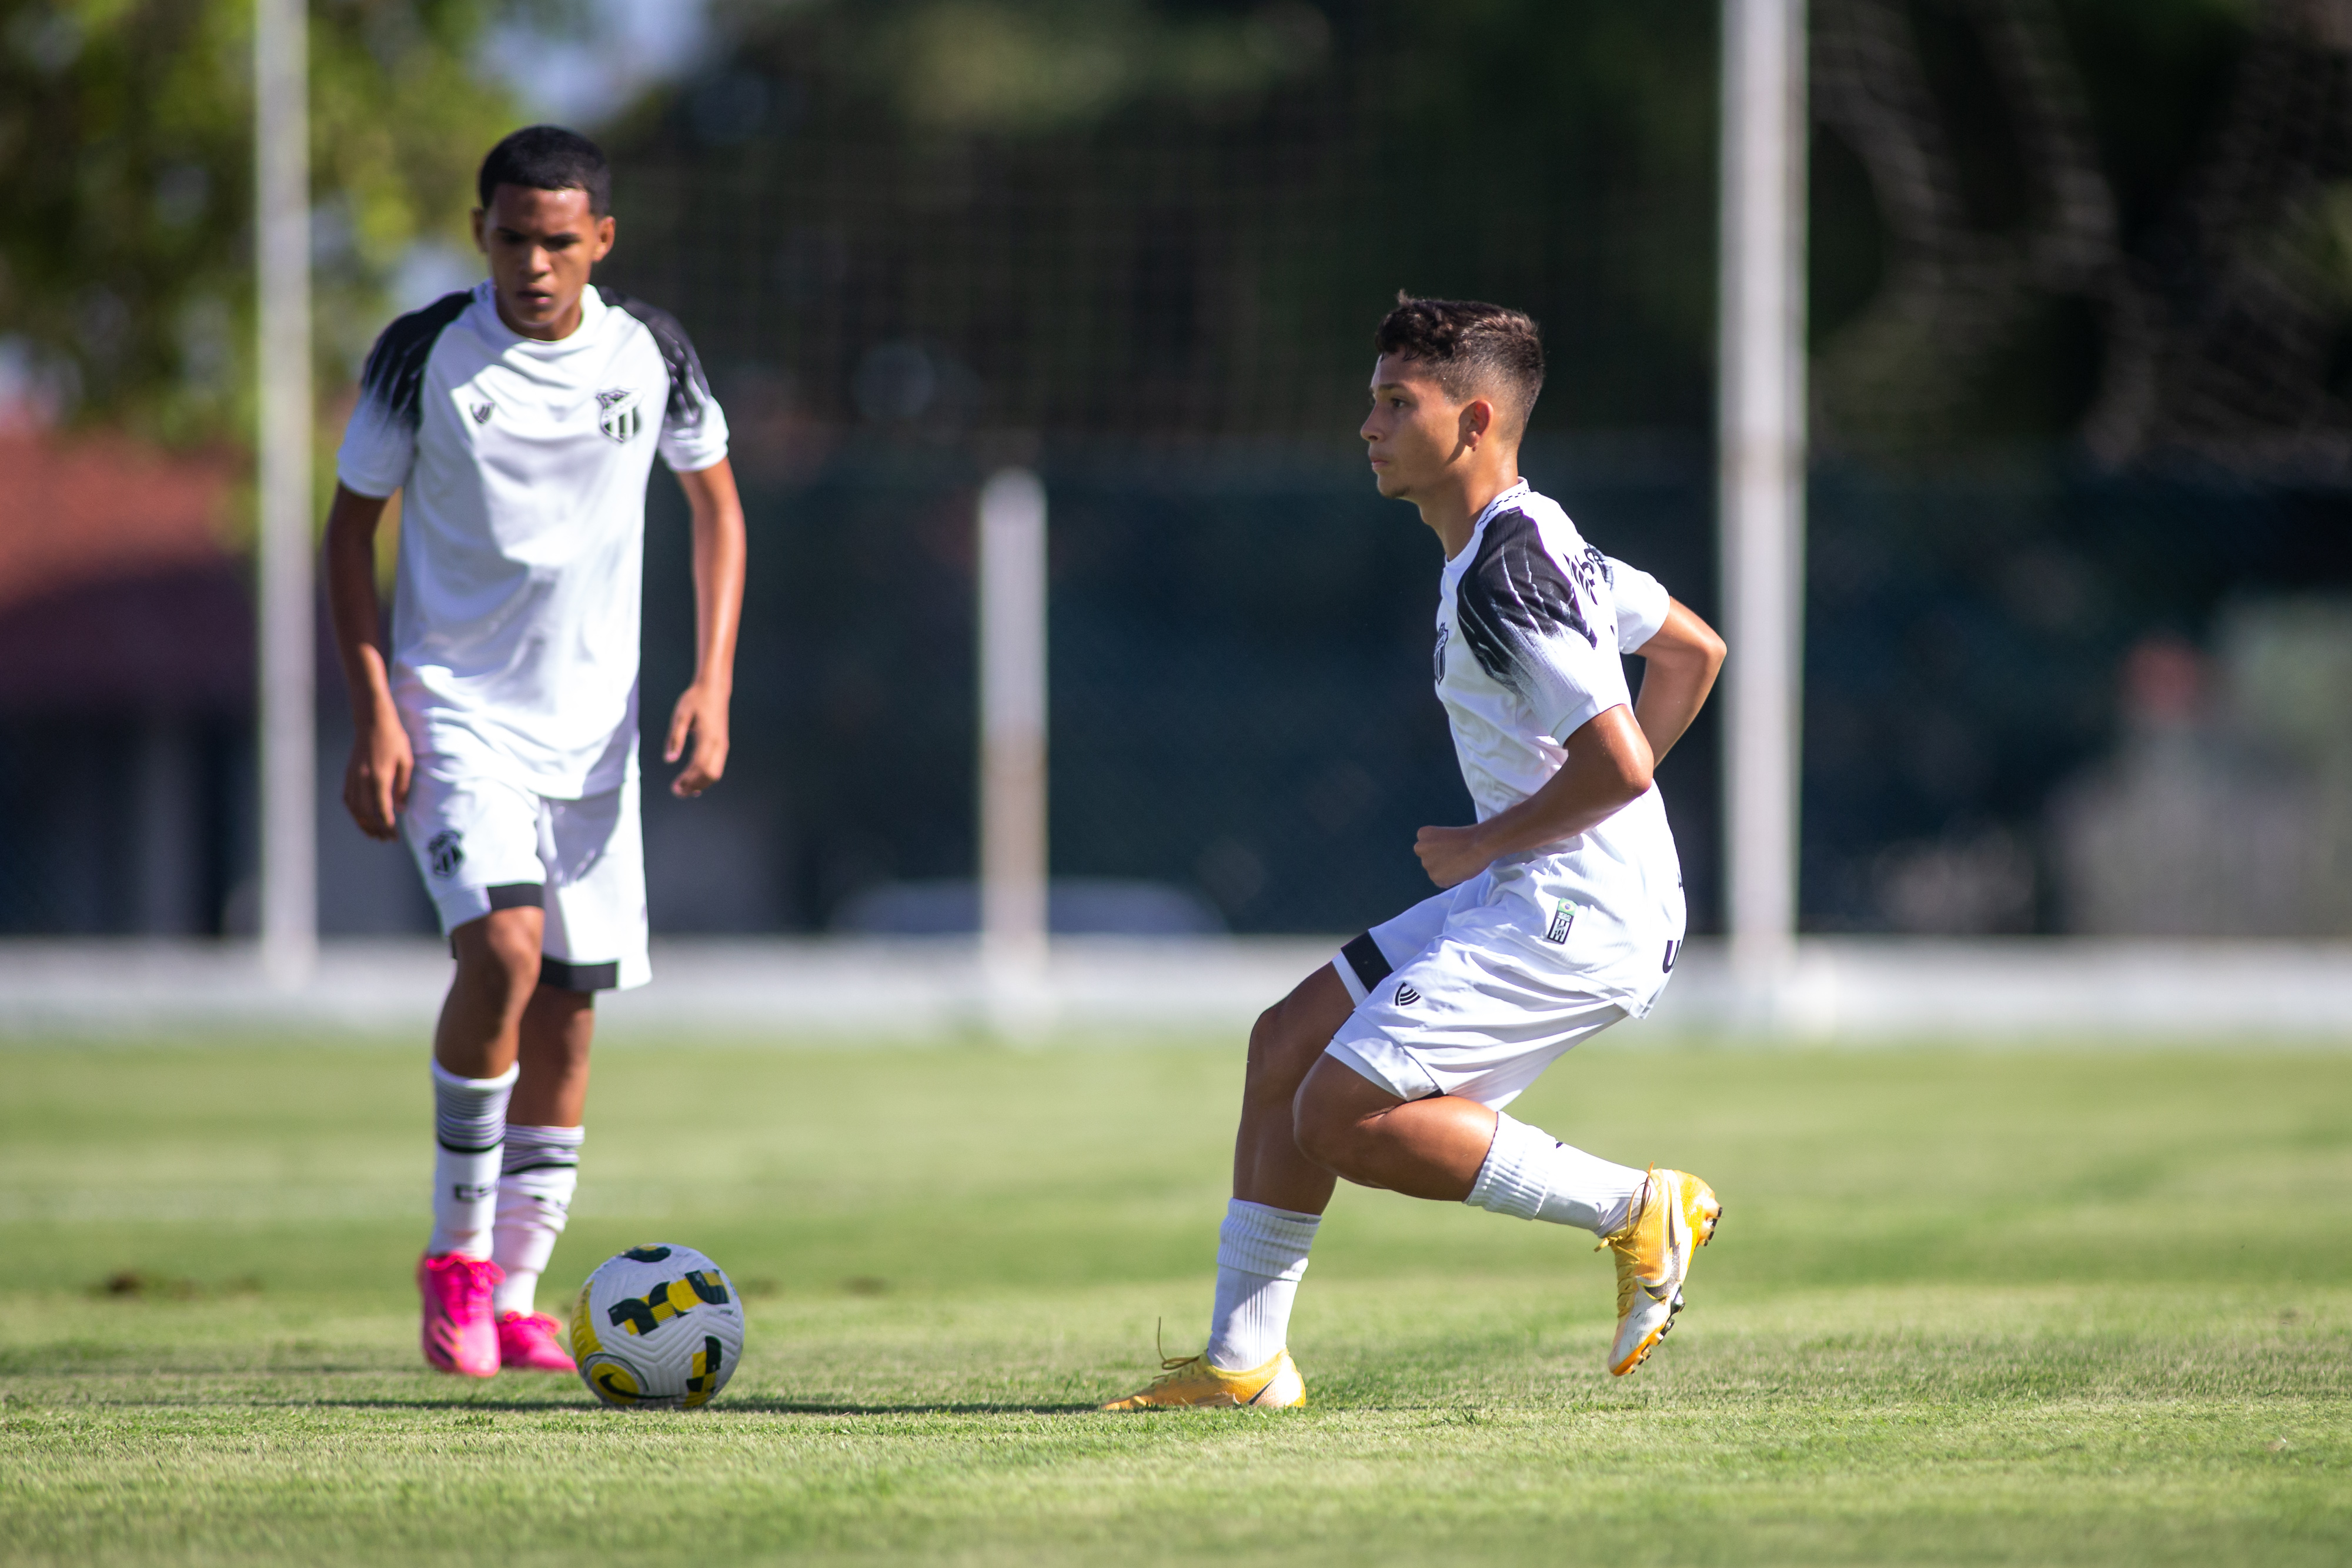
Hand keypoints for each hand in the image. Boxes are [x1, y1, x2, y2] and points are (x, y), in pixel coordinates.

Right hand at [343, 708, 412, 840]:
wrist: (372, 722)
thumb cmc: (393, 739)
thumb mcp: (406, 762)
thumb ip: (403, 787)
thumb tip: (401, 810)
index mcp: (379, 778)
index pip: (382, 811)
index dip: (388, 827)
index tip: (394, 837)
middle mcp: (363, 780)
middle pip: (366, 813)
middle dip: (376, 830)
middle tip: (385, 840)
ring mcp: (353, 778)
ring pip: (354, 808)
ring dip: (363, 824)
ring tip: (373, 834)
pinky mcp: (348, 774)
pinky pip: (348, 798)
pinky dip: (354, 812)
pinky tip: (361, 818)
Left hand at [665, 682, 729, 796]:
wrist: (714, 689)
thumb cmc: (695, 700)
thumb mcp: (680, 716)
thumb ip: (675, 738)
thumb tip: (669, 760)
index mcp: (707, 738)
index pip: (699, 767)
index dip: (687, 781)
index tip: (674, 787)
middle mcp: (718, 744)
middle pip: (709, 775)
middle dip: (694, 786)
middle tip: (677, 791)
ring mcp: (722, 745)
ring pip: (715, 774)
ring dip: (700, 784)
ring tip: (683, 788)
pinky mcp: (722, 745)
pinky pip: (716, 767)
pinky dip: (705, 777)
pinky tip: (693, 780)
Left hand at [1413, 823, 1492, 888]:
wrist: (1480, 845)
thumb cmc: (1469, 837)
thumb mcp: (1446, 835)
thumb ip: (1438, 845)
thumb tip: (1441, 859)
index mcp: (1423, 834)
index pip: (1427, 848)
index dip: (1441, 850)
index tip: (1452, 847)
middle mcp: (1420, 848)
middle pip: (1429, 860)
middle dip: (1440, 861)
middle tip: (1456, 858)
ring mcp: (1426, 863)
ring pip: (1435, 872)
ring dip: (1445, 872)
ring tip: (1460, 864)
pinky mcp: (1435, 877)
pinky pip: (1442, 883)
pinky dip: (1451, 881)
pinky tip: (1460, 871)